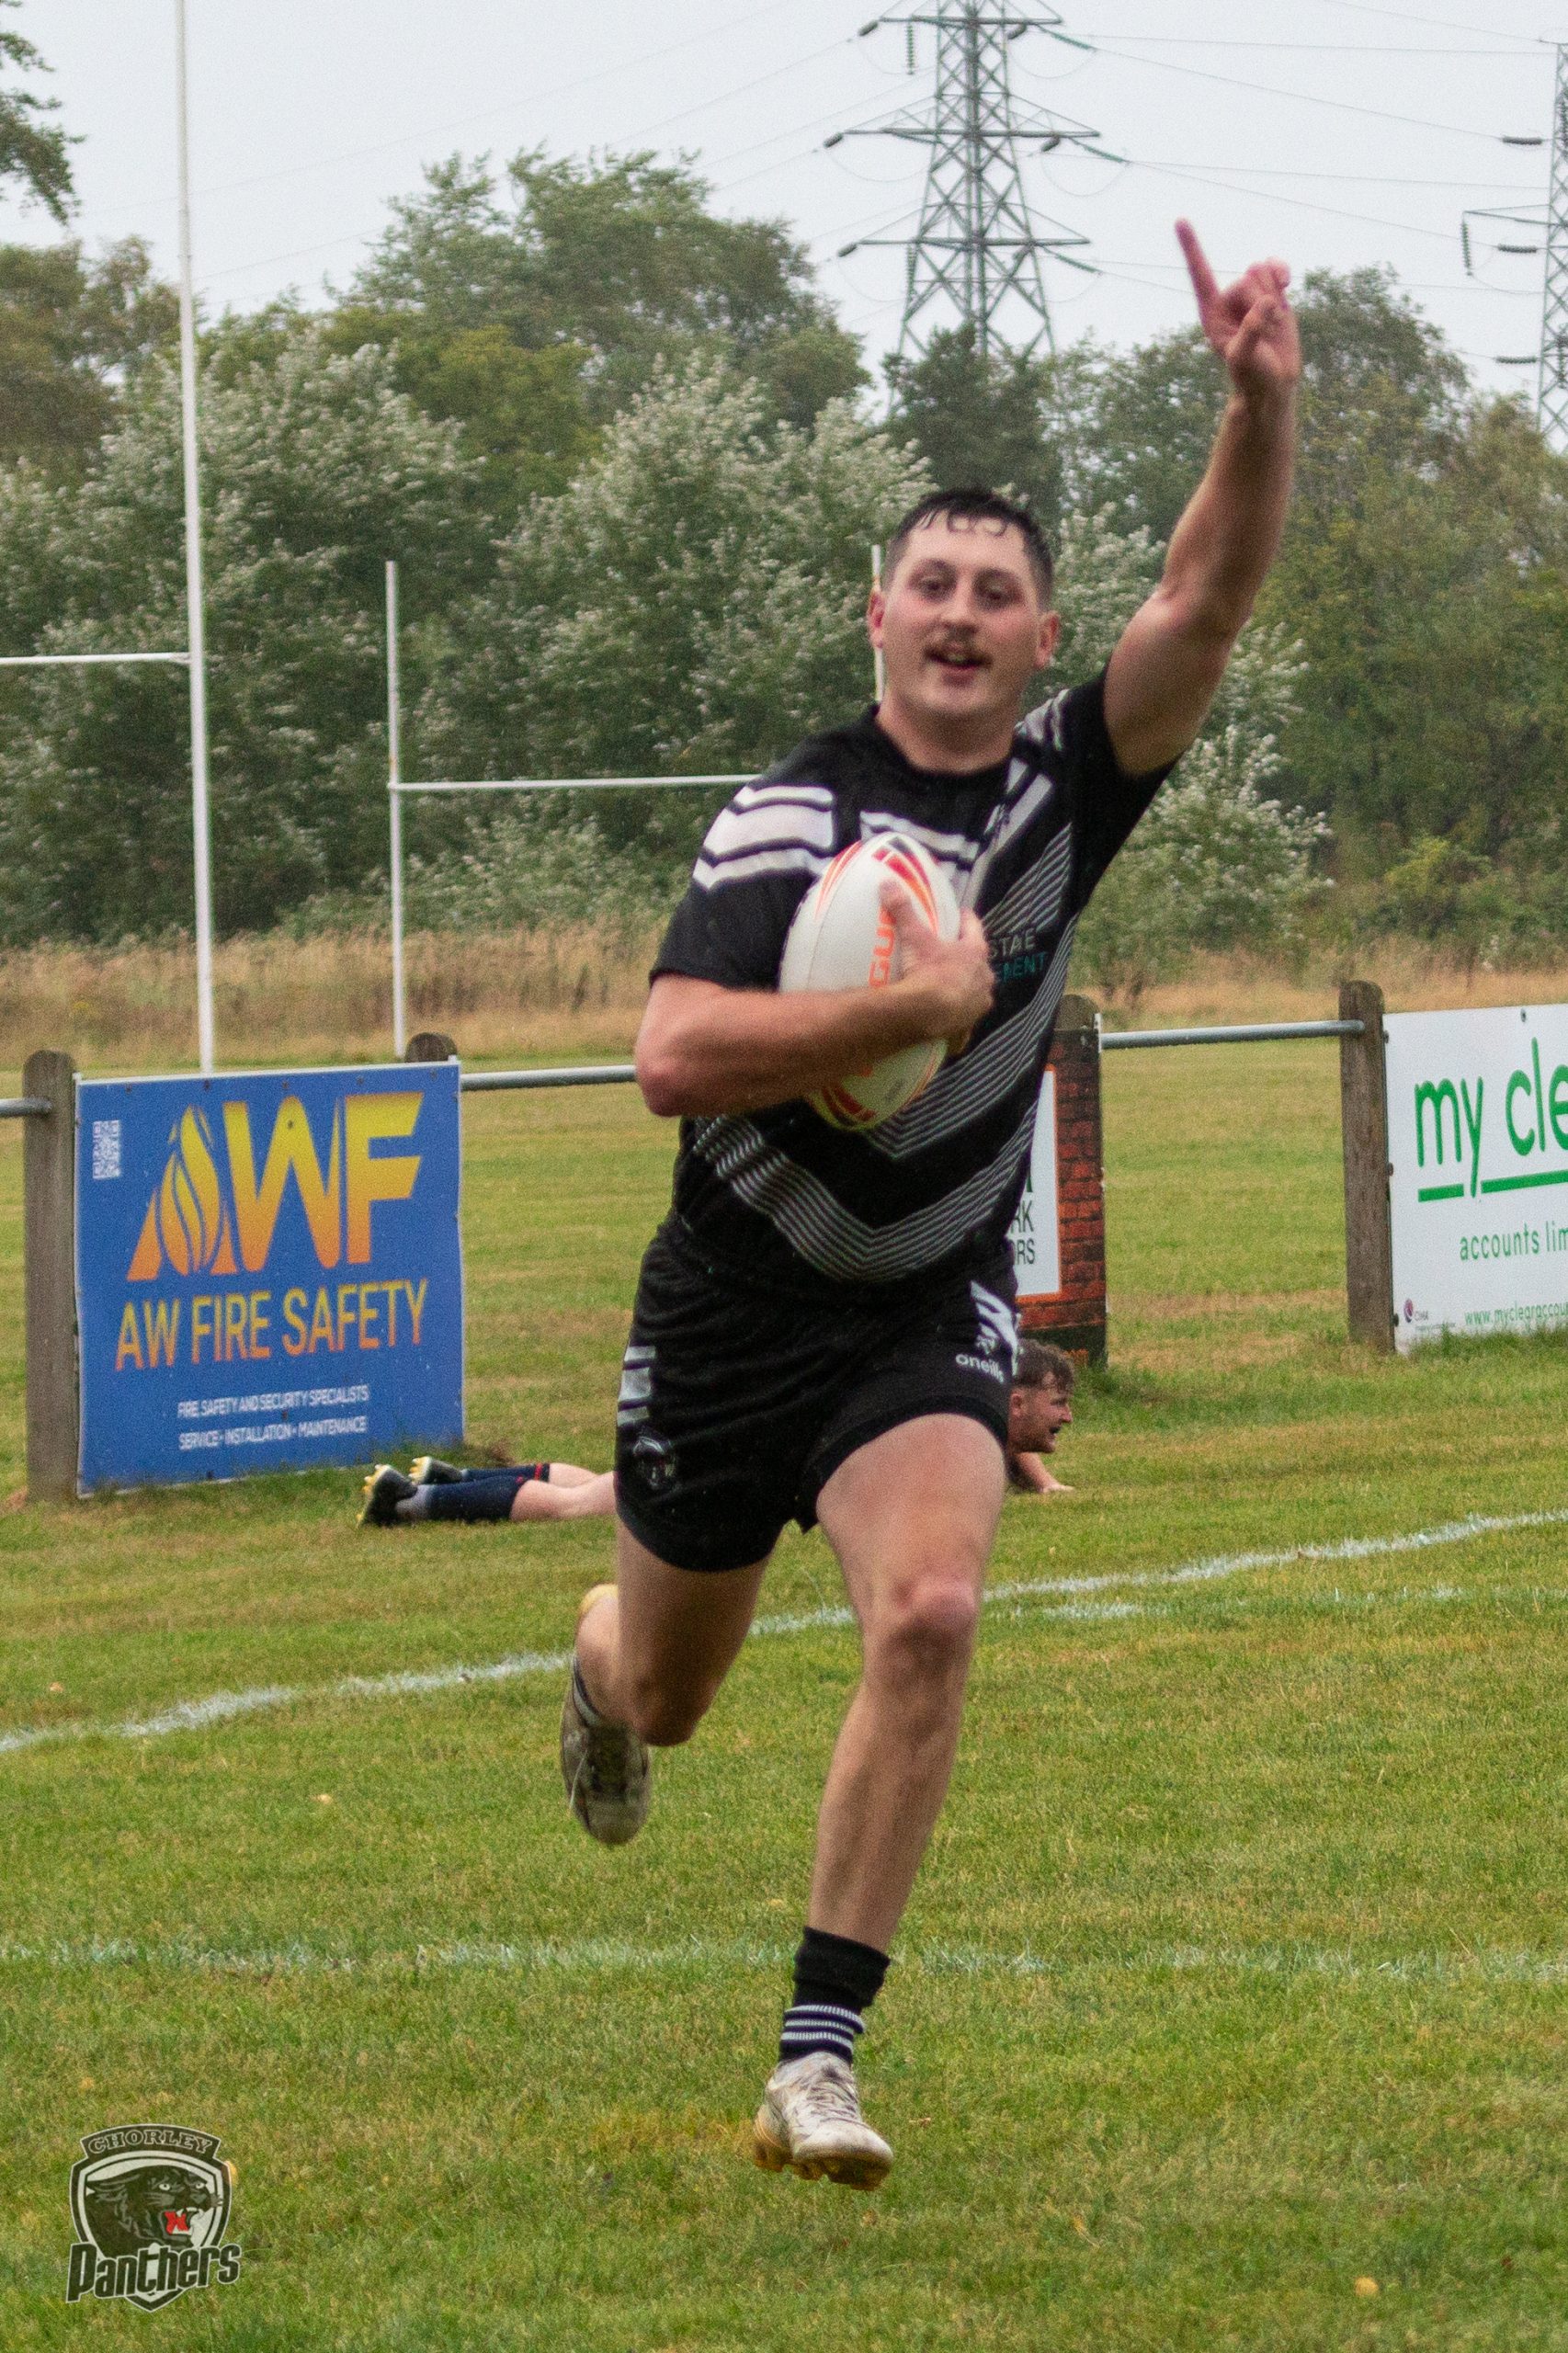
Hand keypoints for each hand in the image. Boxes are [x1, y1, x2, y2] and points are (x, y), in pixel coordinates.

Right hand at [883, 879, 993, 1054]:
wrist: (927, 1014)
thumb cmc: (927, 972)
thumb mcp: (915, 938)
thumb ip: (904, 910)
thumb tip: (888, 884)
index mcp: (975, 952)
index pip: (974, 928)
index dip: (966, 919)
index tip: (960, 914)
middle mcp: (984, 977)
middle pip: (978, 962)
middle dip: (967, 958)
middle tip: (950, 955)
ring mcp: (979, 1003)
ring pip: (976, 992)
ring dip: (967, 989)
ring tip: (949, 989)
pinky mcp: (969, 1026)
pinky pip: (965, 1023)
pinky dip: (959, 1021)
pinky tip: (949, 1022)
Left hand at [1177, 219, 1300, 403]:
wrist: (1273, 383)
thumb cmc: (1251, 376)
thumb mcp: (1245, 358)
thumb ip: (1251, 330)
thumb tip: (1267, 303)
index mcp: (1212, 313)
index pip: (1200, 275)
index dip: (1191, 247)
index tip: (1180, 219)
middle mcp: (1229, 300)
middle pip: (1247, 278)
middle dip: (1262, 302)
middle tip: (1265, 331)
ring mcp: (1251, 295)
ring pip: (1263, 270)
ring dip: (1274, 295)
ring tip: (1273, 324)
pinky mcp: (1272, 294)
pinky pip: (1276, 267)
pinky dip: (1283, 271)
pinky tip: (1287, 283)